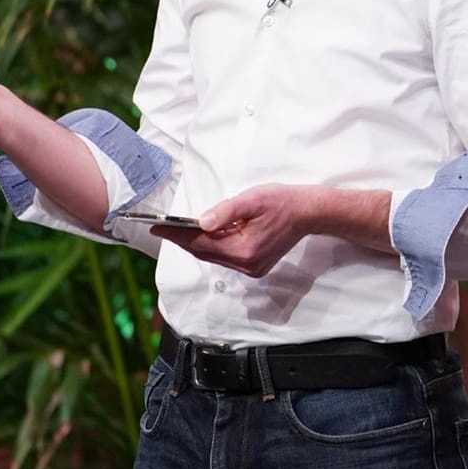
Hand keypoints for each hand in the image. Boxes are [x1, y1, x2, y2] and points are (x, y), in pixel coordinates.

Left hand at [155, 184, 319, 277]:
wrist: (310, 213)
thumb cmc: (283, 202)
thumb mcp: (252, 199)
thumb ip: (225, 211)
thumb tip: (201, 222)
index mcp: (244, 250)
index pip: (201, 244)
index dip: (177, 236)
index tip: (157, 228)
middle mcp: (246, 265)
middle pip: (205, 253)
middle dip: (183, 240)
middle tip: (163, 228)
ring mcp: (252, 268)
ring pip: (214, 256)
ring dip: (198, 243)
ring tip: (180, 229)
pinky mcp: (256, 266)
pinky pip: (226, 257)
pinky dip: (213, 246)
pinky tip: (207, 234)